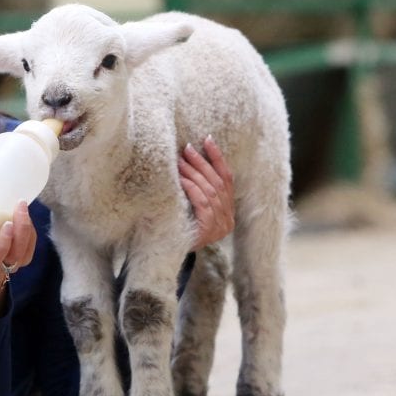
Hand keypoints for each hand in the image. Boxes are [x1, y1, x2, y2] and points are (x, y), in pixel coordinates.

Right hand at [0, 199, 36, 312]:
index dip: (3, 244)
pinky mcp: (18, 257)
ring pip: (24, 249)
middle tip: (18, 206)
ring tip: (21, 206)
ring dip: (27, 228)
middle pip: (16, 253)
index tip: (6, 224)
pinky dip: (31, 232)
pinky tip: (27, 216)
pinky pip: (29, 246)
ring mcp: (9, 263)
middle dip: (21, 229)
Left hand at [179, 136, 234, 250]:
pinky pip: (203, 204)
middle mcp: (228, 220)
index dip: (218, 159)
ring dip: (194, 173)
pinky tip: (181, 180)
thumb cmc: (178, 227)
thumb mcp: (191, 208)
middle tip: (187, 149)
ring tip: (180, 161)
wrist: (167, 256)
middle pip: (218, 183)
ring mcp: (220, 227)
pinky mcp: (208, 232)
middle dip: (202, 163)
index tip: (208, 140)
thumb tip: (189, 157)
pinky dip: (192, 189)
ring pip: (210, 192)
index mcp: (228, 212)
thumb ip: (198, 190)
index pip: (227, 179)